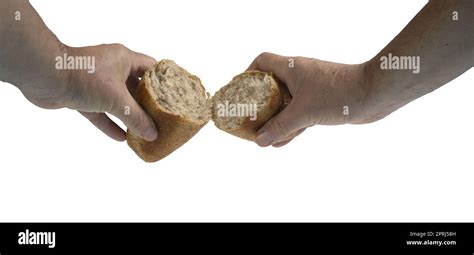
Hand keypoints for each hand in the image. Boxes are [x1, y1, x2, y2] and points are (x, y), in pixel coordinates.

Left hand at [20, 43, 157, 141]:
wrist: (43, 76)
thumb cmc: (83, 77)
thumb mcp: (116, 99)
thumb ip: (136, 117)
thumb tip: (152, 134)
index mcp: (124, 59)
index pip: (152, 68)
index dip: (164, 81)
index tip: (174, 96)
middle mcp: (112, 68)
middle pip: (136, 87)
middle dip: (147, 104)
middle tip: (161, 118)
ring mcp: (97, 82)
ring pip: (119, 101)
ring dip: (129, 116)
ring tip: (144, 130)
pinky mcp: (83, 96)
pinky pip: (101, 112)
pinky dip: (110, 124)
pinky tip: (121, 138)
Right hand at [247, 52, 373, 146]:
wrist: (374, 94)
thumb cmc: (339, 94)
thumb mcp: (304, 113)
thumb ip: (280, 127)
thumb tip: (260, 141)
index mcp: (291, 68)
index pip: (261, 62)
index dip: (248, 74)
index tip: (241, 91)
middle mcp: (299, 76)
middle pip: (271, 87)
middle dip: (259, 105)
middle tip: (249, 120)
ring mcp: (311, 89)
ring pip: (285, 104)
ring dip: (275, 120)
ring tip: (262, 138)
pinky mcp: (321, 102)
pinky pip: (299, 114)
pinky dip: (290, 126)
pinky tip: (280, 142)